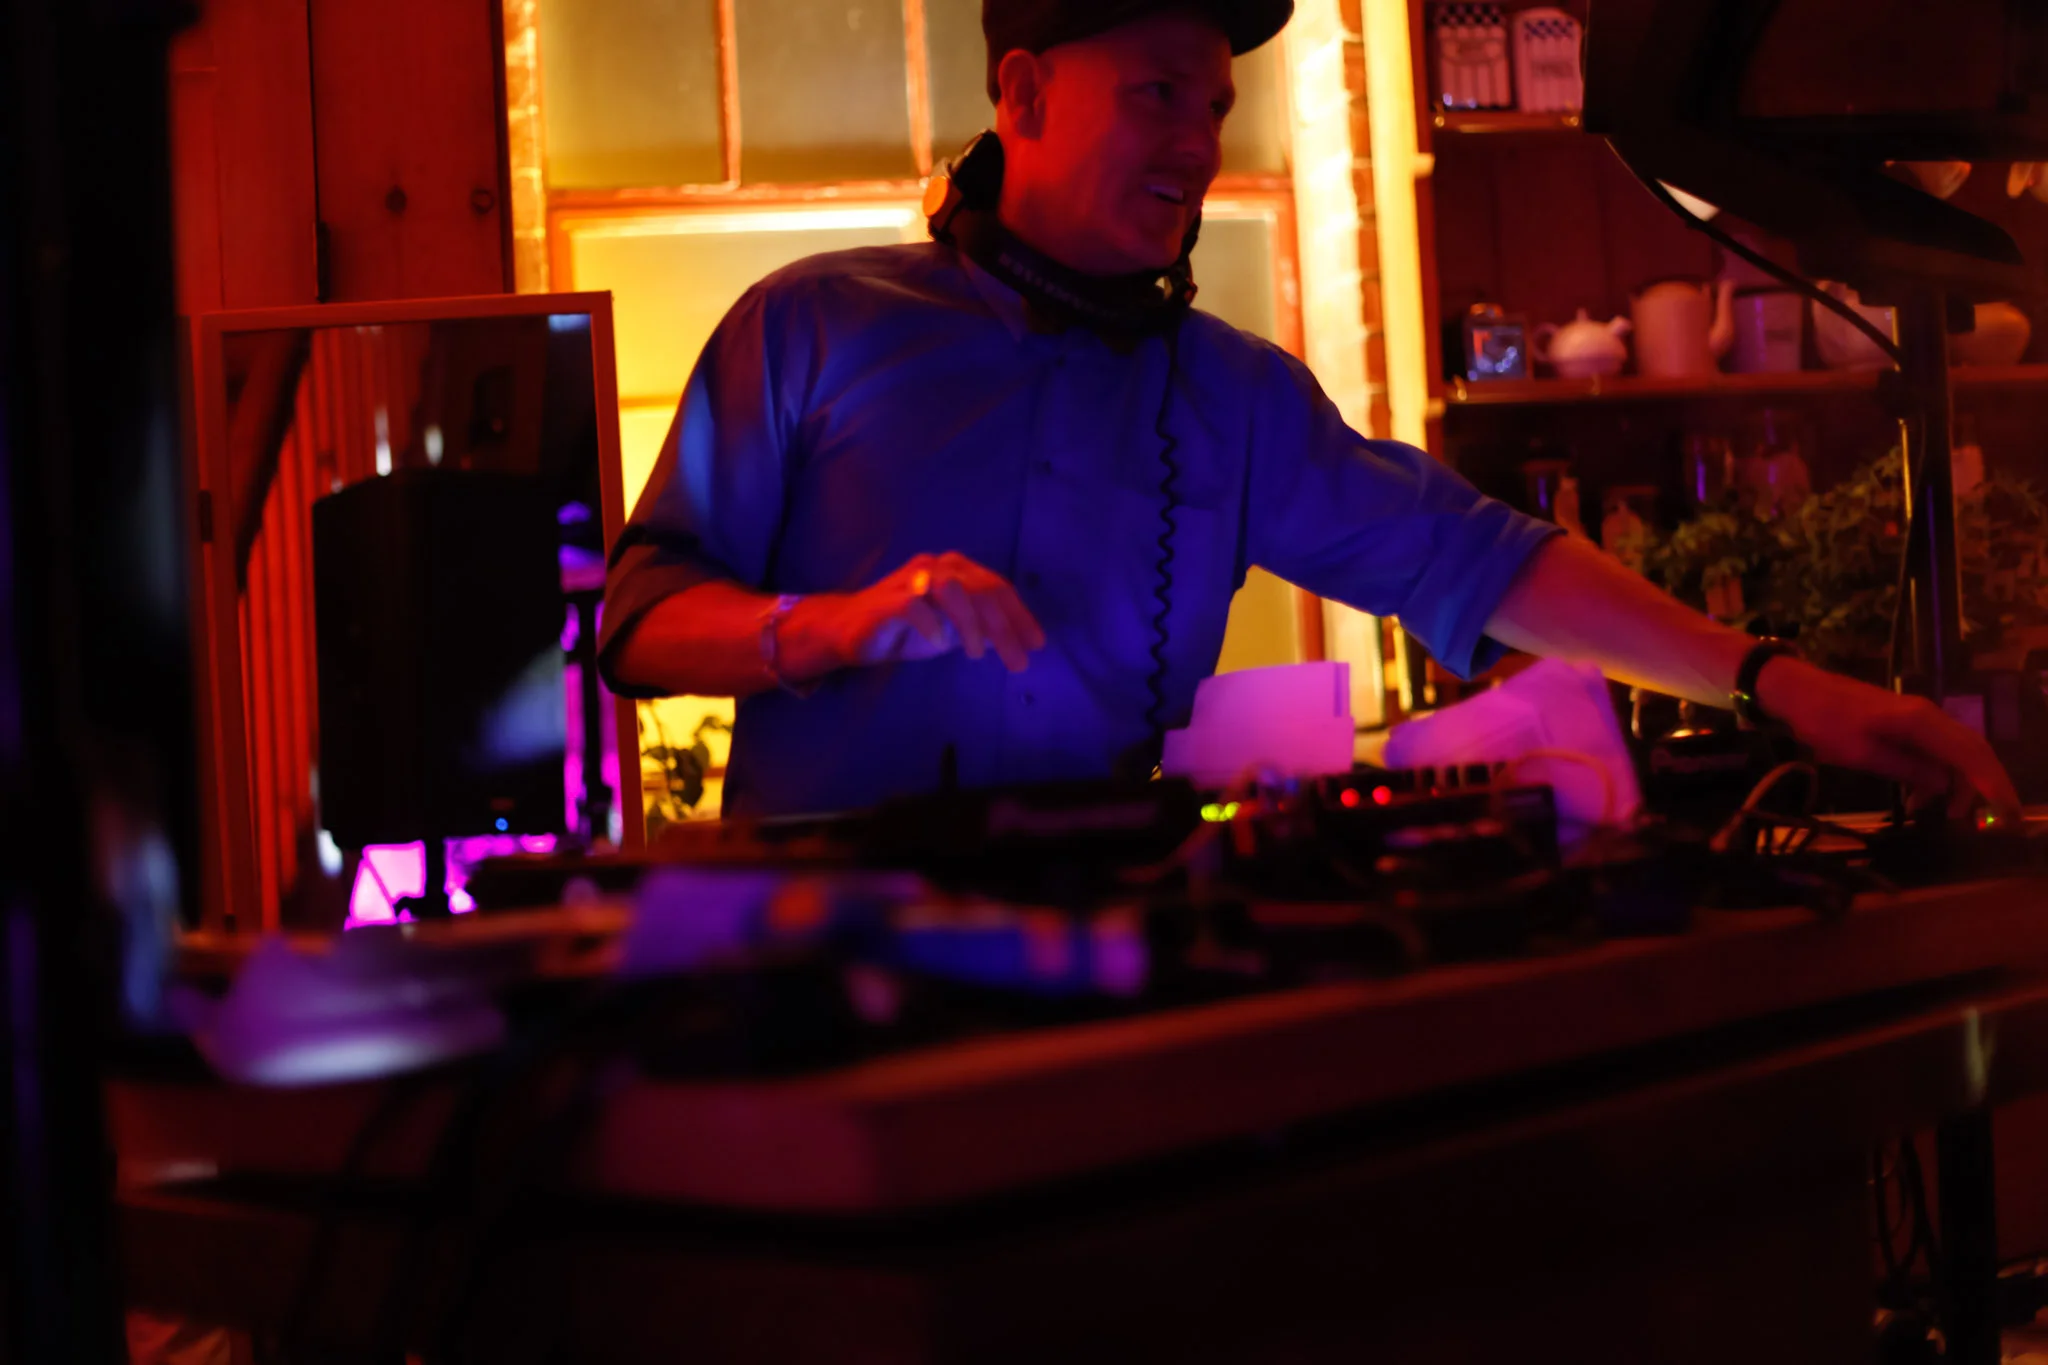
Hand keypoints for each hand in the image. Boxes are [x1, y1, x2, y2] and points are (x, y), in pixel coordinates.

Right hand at [784, 552, 1046, 678]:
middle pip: (981, 588)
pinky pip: (914, 605)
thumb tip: (1022, 640)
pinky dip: (932, 625)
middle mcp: (936, 567)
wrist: (847, 630)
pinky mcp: (887, 601)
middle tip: (1018, 661)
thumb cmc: (905, 629)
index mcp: (956, 569)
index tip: (1036, 645)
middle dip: (1005, 626)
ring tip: (976, 654)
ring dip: (971, 623)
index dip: (1020, 616)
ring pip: (952, 589)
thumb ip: (982, 628)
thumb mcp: (953, 629)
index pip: (997, 587)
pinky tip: (939, 646)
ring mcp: (910, 580)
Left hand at [1757, 657, 2022, 821]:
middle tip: (1990, 822)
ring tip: (1943, 816)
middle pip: (1972, 752)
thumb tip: (1944, 785)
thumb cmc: (1822, 721)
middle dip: (1985, 787)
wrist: (1797, 691)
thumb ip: (1905, 768)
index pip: (1970, 754)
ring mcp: (1919, 718)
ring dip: (1957, 785)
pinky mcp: (1907, 724)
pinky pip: (1935, 751)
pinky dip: (1936, 776)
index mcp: (1921, 721)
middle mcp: (1929, 716)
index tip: (2005, 813)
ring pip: (1955, 753)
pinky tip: (1920, 799)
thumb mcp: (1860, 752)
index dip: (1992, 784)